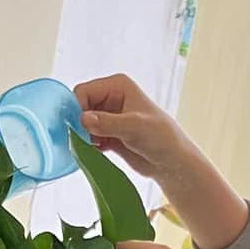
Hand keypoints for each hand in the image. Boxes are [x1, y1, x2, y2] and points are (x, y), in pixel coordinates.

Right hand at [74, 73, 249, 248]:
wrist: (171, 163)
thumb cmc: (161, 138)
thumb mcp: (134, 127)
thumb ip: (108, 123)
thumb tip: (83, 119)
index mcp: (117, 86)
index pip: (83, 91)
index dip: (77, 109)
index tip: (80, 128)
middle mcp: (110, 98)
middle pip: (79, 107)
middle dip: (79, 124)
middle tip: (87, 140)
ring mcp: (108, 117)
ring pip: (82, 124)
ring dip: (83, 136)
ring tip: (96, 147)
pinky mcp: (108, 134)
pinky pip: (88, 137)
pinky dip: (88, 145)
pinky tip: (98, 152)